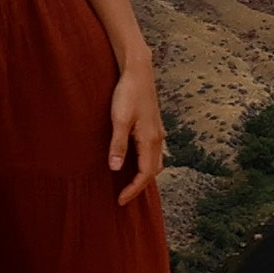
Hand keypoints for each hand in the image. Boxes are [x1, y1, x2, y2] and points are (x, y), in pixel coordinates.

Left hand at [109, 58, 164, 204]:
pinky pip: (153, 151)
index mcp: (150, 140)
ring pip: (155, 161)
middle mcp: (158, 139)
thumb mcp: (119, 119)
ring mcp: (158, 131)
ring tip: (130, 184)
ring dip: (145, 175)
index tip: (120, 201)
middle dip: (139, 186)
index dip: (133, 190)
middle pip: (153, 171)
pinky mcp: (154, 125)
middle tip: (124, 196)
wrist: (138, 71)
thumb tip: (115, 169)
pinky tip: (136, 160)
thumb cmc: (127, 93)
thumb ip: (117, 145)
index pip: (145, 174)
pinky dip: (147, 162)